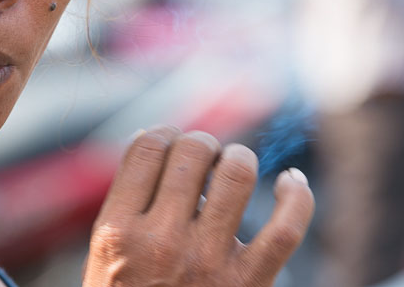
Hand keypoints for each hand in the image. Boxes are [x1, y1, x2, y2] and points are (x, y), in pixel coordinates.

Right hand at [83, 126, 313, 285]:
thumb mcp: (106, 257)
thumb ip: (126, 203)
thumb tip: (152, 138)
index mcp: (117, 232)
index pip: (147, 147)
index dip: (164, 132)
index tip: (171, 142)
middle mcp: (161, 242)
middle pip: (191, 152)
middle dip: (202, 144)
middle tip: (203, 158)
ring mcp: (208, 262)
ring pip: (236, 174)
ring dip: (238, 159)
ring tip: (234, 168)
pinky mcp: (249, 284)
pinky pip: (286, 225)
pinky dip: (296, 195)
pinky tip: (290, 183)